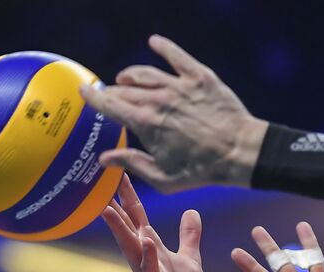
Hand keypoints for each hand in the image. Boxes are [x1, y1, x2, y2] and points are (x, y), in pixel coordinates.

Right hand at [81, 35, 267, 192]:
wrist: (240, 151)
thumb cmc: (201, 170)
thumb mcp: (163, 178)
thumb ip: (132, 164)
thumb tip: (104, 158)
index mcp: (146, 124)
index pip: (110, 106)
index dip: (93, 97)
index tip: (83, 90)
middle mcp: (158, 100)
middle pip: (125, 90)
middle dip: (111, 91)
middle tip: (107, 93)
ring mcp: (178, 85)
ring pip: (145, 72)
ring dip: (131, 75)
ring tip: (125, 79)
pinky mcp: (199, 77)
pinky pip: (176, 55)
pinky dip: (163, 46)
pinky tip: (154, 41)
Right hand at [101, 176, 206, 271]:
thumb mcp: (189, 258)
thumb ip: (188, 236)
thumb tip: (192, 211)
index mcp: (150, 248)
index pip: (136, 216)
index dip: (128, 195)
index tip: (118, 172)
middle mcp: (144, 258)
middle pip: (127, 226)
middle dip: (115, 205)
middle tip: (100, 184)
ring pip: (130, 247)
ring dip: (119, 229)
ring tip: (108, 209)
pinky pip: (152, 270)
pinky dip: (149, 256)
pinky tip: (147, 240)